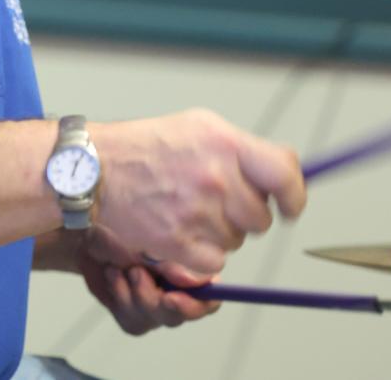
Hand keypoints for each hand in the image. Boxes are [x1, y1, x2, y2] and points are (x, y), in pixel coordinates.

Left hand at [75, 226, 218, 334]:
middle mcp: (178, 288)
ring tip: (120, 268)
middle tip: (136, 274)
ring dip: (135, 293)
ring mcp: (157, 304)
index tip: (173, 296)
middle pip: (183, 311)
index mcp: (190, 266)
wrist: (88, 228)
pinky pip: (133, 321)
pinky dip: (120, 298)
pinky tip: (113, 277)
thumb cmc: (120, 221)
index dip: (201, 300)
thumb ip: (174, 259)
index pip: (211, 293)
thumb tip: (194, 280)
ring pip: (155, 318)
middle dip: (157, 298)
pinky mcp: (134, 315)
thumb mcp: (147, 233)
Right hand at [89, 109, 305, 277]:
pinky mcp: (180, 243)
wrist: (96, 170)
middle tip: (216, 200)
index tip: (291, 205)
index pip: (284, 174)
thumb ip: (242, 149)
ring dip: (219, 232)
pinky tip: (179, 230)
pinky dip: (200, 254)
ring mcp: (198, 213)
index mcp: (224, 143)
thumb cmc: (145, 146)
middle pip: (260, 217)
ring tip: (187, 209)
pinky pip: (214, 263)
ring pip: (236, 241)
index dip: (295, 195)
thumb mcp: (198, 127)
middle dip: (244, 213)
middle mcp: (216, 178)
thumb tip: (284, 173)